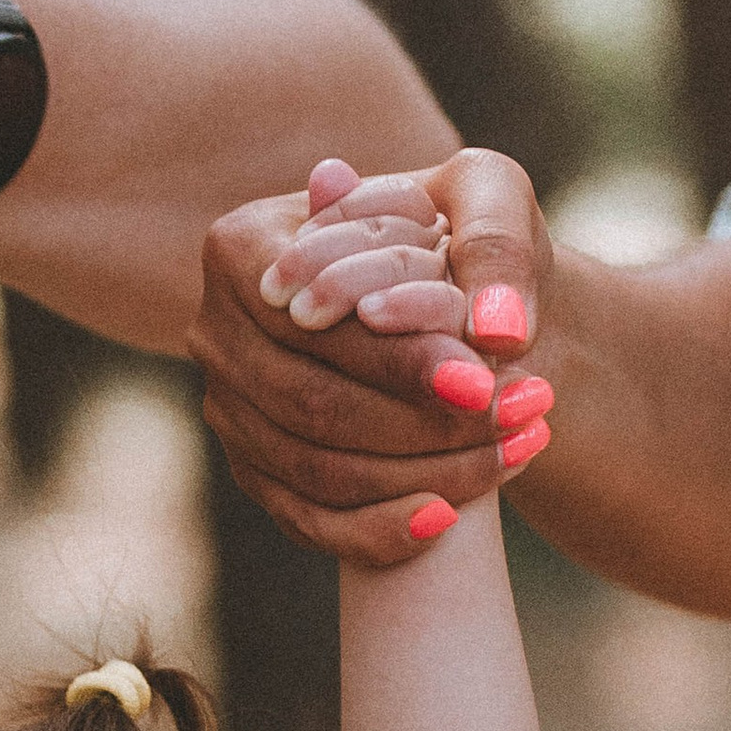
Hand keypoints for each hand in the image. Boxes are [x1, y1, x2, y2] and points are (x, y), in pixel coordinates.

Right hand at [193, 148, 552, 564]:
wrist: (421, 291)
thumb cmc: (448, 230)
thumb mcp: (477, 198)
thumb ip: (488, 239)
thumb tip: (500, 324)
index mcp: (242, 249)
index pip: (322, 323)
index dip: (402, 360)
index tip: (484, 381)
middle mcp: (215, 333)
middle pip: (318, 406)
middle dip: (423, 426)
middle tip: (515, 423)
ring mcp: (226, 411)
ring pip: (319, 472)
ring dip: (423, 476)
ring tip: (513, 454)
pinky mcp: (250, 471)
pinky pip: (311, 523)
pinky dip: (381, 532)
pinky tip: (449, 520)